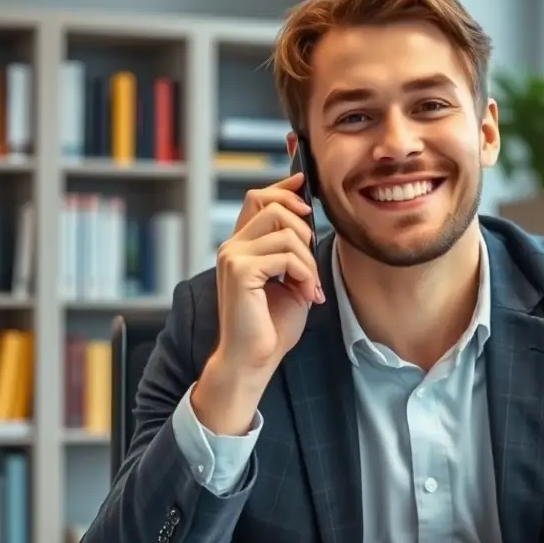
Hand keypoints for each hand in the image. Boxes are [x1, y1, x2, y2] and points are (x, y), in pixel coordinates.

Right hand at [216, 170, 322, 373]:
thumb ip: (293, 251)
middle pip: (273, 206)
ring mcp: (232, 256)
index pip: (257, 198)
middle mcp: (232, 246)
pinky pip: (286, 256)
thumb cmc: (271, 326)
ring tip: (310, 288)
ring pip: (285, 231)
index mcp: (241, 246)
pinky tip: (306, 294)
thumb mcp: (290, 279)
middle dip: (304, 231)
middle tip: (311, 268)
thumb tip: (307, 220)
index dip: (283, 187)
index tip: (304, 183)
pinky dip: (305, 274)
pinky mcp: (240, 271)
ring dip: (308, 260)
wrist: (254, 359)